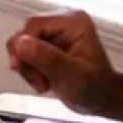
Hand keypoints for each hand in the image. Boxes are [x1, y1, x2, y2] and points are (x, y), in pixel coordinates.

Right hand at [6, 10, 122, 115]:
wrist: (101, 100)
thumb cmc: (95, 89)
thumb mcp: (72, 76)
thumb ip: (48, 58)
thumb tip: (21, 43)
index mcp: (73, 21)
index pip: (33, 25)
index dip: (24, 46)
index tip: (24, 68)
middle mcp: (61, 21)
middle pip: (24, 34)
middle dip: (26, 60)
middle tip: (39, 81)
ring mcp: (53, 32)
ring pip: (21, 45)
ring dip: (27, 67)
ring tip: (44, 83)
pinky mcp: (47, 43)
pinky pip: (24, 52)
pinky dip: (29, 69)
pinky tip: (43, 80)